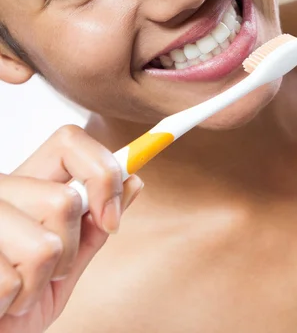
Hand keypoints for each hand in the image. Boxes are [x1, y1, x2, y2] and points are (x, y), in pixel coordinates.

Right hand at [0, 125, 142, 331]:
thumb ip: (93, 227)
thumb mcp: (64, 265)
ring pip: (46, 245)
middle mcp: (0, 190)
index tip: (112, 218)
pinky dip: (17, 303)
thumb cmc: (19, 302)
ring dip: (40, 284)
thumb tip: (134, 181)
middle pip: (65, 200)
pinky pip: (15, 282)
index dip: (103, 171)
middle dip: (69, 251)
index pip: (70, 142)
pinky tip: (1, 301)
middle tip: (46, 272)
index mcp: (25, 185)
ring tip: (20, 290)